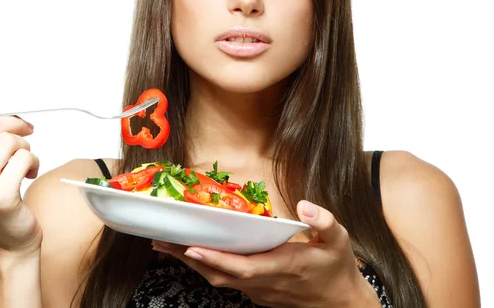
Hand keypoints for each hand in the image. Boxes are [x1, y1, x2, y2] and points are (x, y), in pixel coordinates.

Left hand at [152, 201, 377, 307]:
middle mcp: (265, 283)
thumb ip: (324, 221)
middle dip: (188, 261)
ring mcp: (259, 291)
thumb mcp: (340, 241)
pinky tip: (194, 254)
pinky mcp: (257, 293)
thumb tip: (305, 206)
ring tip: (166, 246)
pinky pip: (227, 282)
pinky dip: (207, 268)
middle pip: (220, 276)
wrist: (342, 303)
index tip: (191, 248)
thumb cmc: (338, 269)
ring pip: (219, 281)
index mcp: (282, 268)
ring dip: (192, 265)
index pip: (243, 267)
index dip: (216, 260)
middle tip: (161, 242)